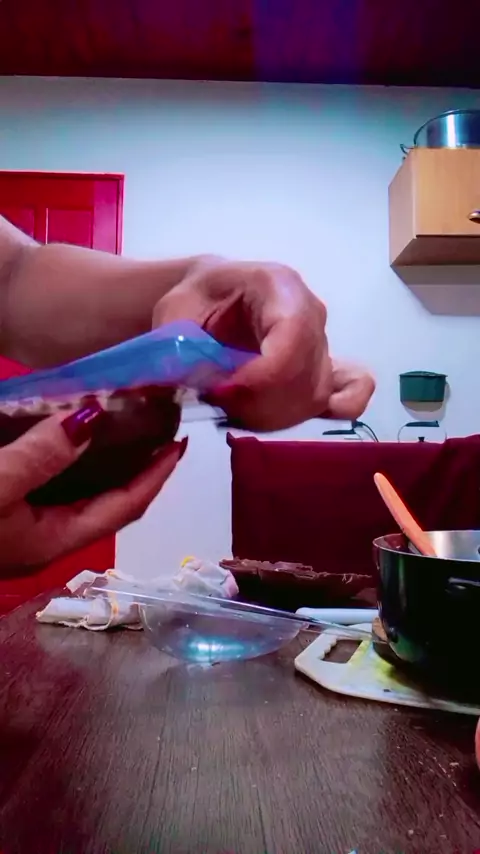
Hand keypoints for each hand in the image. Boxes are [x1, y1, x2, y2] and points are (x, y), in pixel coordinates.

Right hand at [0, 408, 186, 573]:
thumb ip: (41, 456)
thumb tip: (92, 419)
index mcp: (56, 540)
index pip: (125, 506)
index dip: (156, 475)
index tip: (180, 443)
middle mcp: (48, 541)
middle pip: (110, 505)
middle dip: (139, 470)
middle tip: (158, 429)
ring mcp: (26, 533)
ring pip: (81, 498)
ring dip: (105, 466)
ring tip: (120, 428)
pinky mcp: (6, 519)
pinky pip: (55, 490)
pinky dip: (71, 465)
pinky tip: (66, 441)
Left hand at [153, 258, 374, 430]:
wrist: (214, 297)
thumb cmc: (196, 300)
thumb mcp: (175, 312)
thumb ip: (179, 347)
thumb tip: (183, 387)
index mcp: (279, 286)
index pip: (291, 337)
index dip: (261, 378)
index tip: (221, 393)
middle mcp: (312, 313)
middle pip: (306, 374)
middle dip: (259, 402)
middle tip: (217, 401)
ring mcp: (324, 343)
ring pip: (315, 395)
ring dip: (271, 415)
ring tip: (233, 405)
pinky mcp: (329, 369)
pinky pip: (353, 392)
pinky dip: (331, 410)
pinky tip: (291, 414)